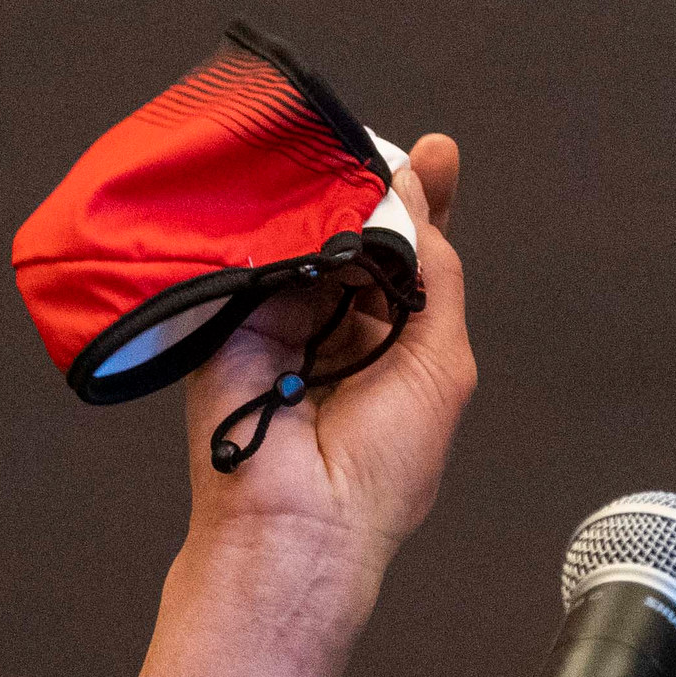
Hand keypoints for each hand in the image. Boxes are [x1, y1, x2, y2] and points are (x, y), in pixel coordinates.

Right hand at [125, 136, 472, 676]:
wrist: (302, 524)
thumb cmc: (383, 468)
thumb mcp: (441, 360)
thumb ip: (436, 274)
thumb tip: (418, 197)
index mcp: (397, 341)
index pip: (411, 254)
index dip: (422, 201)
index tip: (435, 152)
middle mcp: (339, 323)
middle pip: (359, 232)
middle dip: (375, 191)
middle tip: (384, 156)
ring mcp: (284, 316)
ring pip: (310, 235)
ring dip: (330, 209)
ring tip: (346, 192)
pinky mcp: (233, 317)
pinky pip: (259, 254)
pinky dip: (283, 230)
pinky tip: (303, 211)